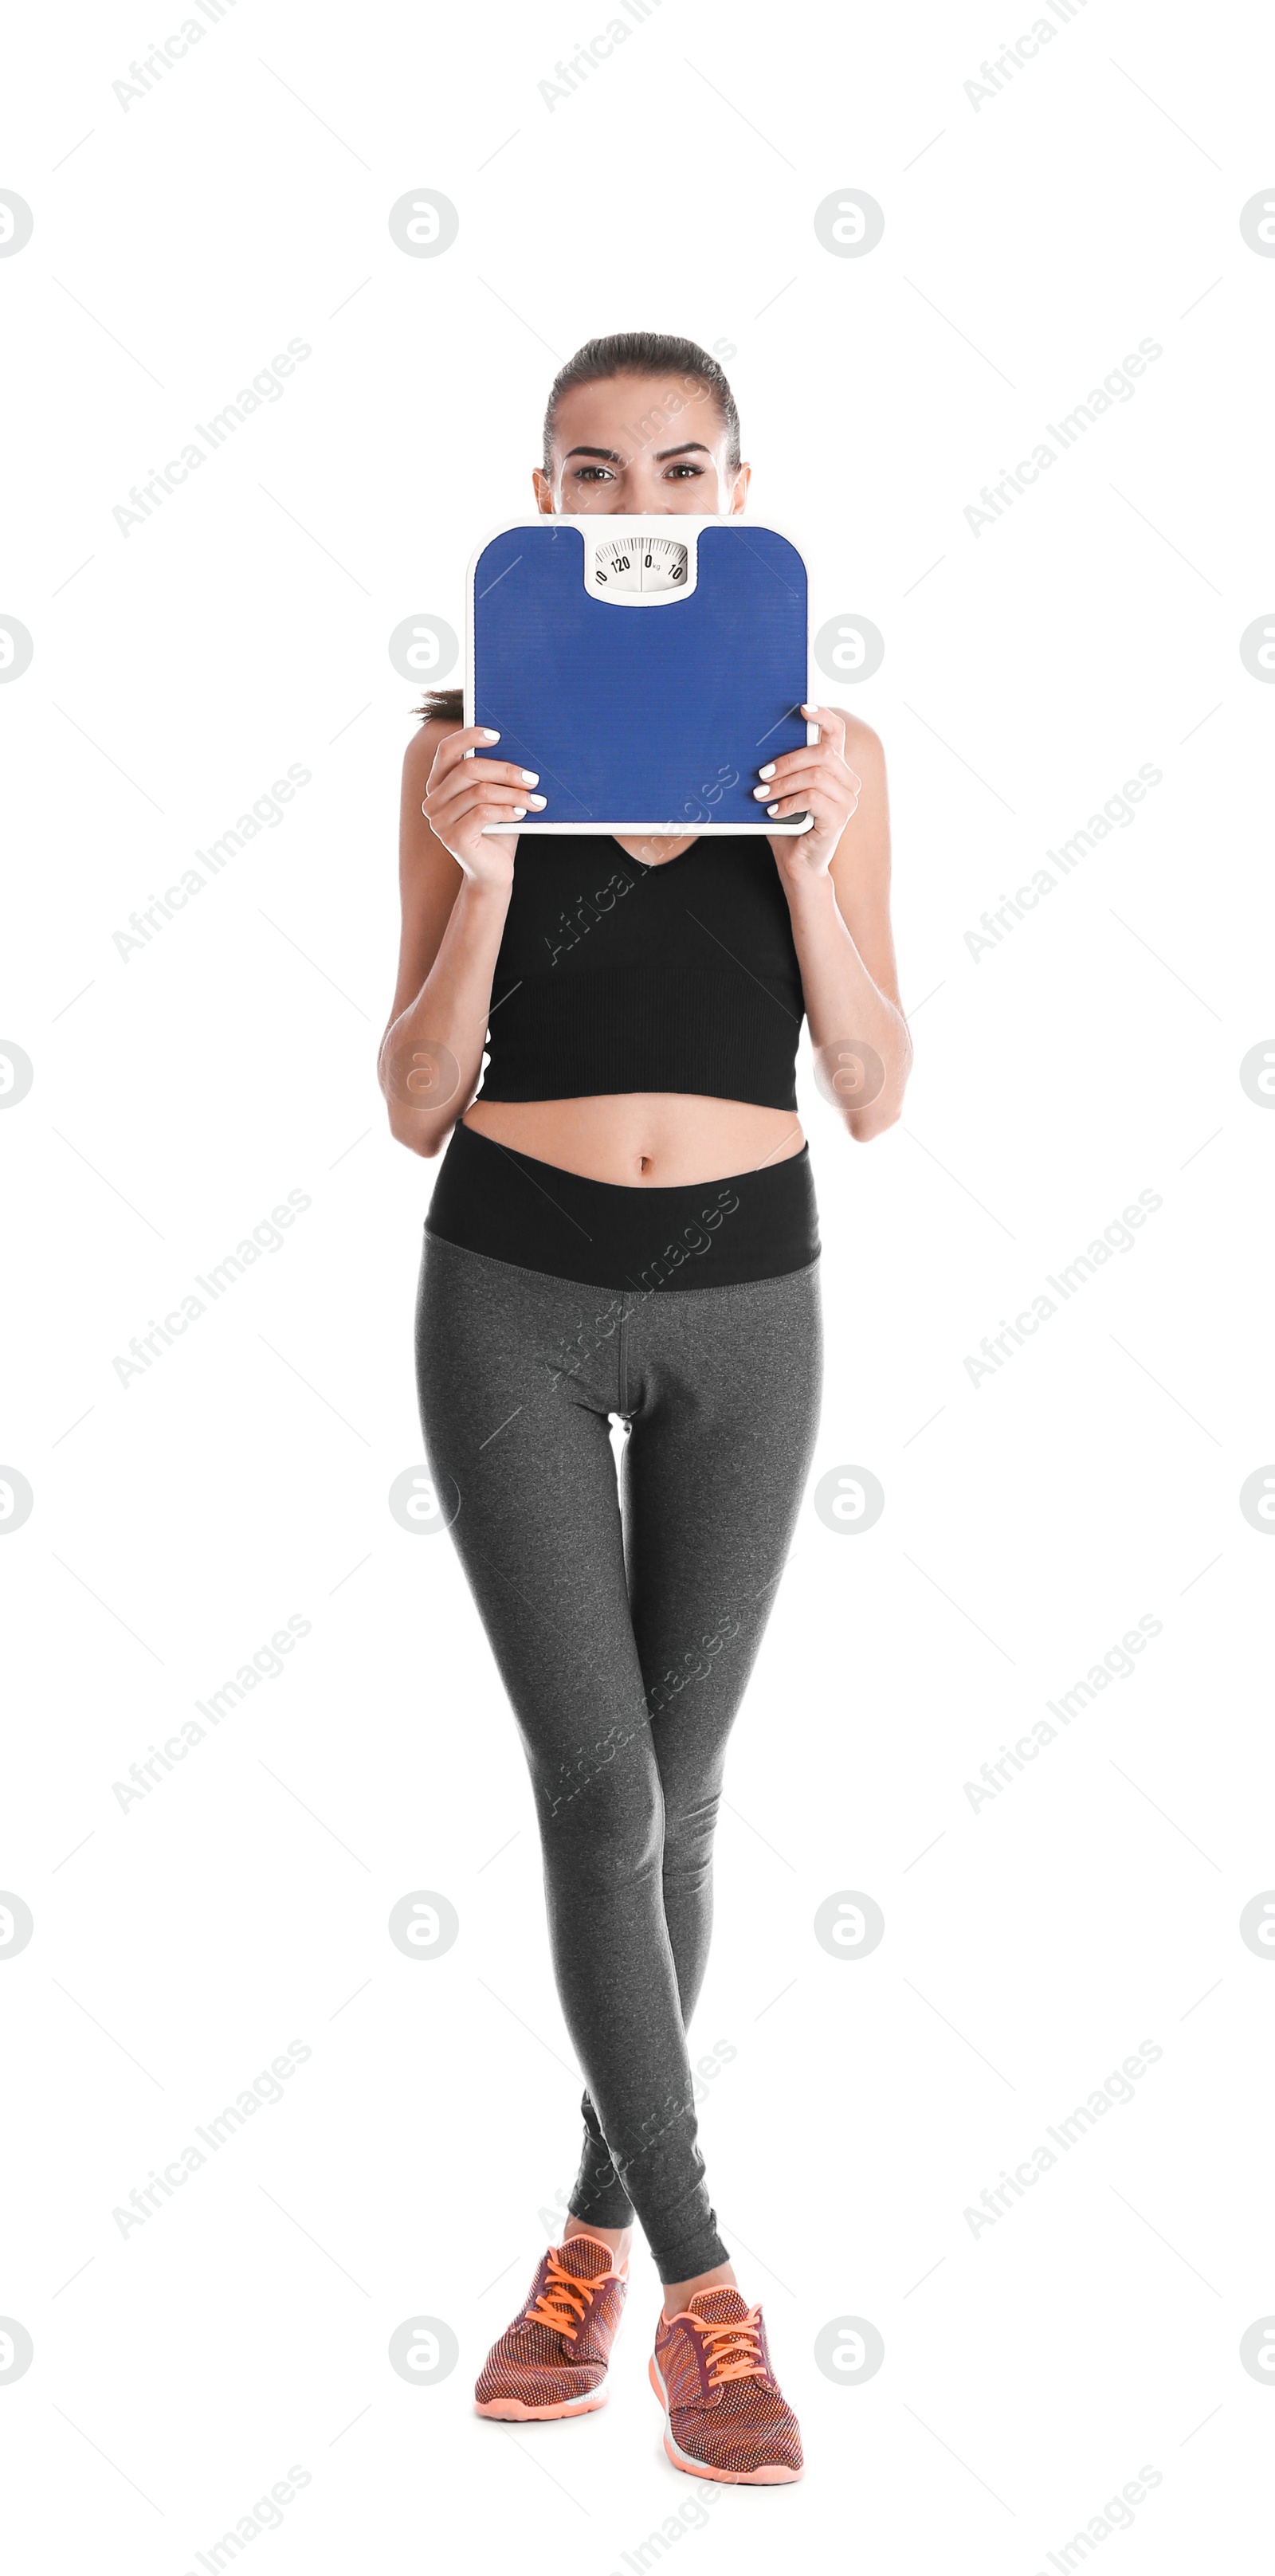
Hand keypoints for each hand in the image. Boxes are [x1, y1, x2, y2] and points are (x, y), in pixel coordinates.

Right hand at [421, 725, 545, 884]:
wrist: (494, 872)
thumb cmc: (497, 831)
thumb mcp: (495, 796)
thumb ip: (494, 775)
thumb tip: (515, 745)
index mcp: (438, 785)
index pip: (446, 750)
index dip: (469, 737)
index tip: (498, 735)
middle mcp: (432, 802)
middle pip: (468, 770)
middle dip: (505, 770)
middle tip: (532, 777)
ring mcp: (439, 821)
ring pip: (480, 792)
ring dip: (513, 793)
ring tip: (535, 799)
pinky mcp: (452, 838)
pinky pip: (483, 813)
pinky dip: (507, 810)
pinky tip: (522, 812)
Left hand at [756, 704, 860, 876]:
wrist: (798, 864)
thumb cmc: (789, 826)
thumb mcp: (783, 791)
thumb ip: (781, 769)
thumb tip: (757, 744)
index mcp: (836, 769)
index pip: (837, 732)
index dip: (822, 716)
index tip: (801, 708)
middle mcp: (847, 782)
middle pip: (822, 753)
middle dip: (788, 761)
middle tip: (762, 774)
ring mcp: (847, 801)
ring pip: (815, 775)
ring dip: (783, 784)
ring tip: (761, 795)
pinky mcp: (839, 818)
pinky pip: (812, 798)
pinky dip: (788, 803)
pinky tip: (773, 812)